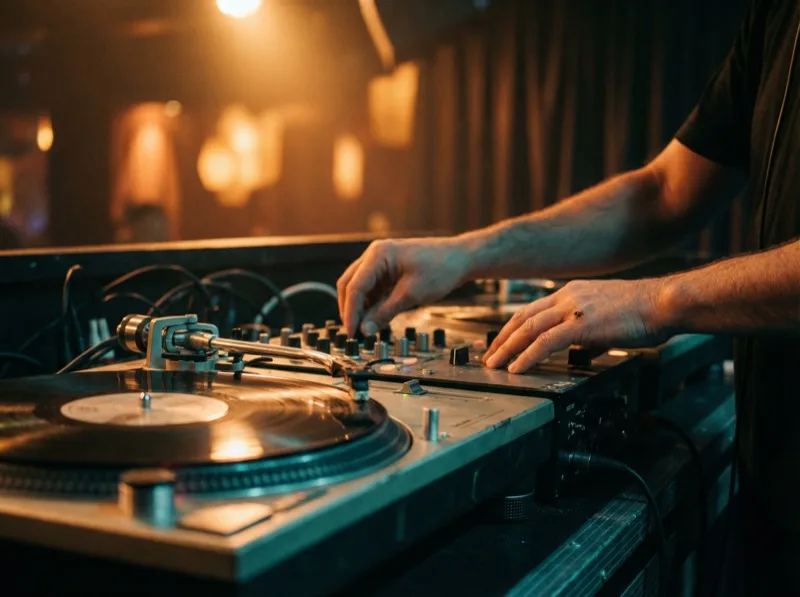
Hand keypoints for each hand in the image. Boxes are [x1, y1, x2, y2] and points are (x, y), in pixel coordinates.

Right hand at [337, 238, 470, 336]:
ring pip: (359, 287)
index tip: (351, 333)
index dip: (350, 312)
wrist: (462, 259)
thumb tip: (365, 329)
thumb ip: (384, 313)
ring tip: (366, 328)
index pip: (354, 286)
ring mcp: (381, 261)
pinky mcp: (389, 270)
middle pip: (350, 284)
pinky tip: (376, 318)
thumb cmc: (441, 268)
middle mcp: (375, 255)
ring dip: (360, 307)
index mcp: (378, 254)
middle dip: (350, 309)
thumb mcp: (411, 295)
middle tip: (354, 332)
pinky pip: (372, 288)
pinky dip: (371, 303)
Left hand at [483, 278, 668, 373]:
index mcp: (572, 292)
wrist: (664, 303)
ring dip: (507, 348)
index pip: (533, 310)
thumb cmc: (644, 313)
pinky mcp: (581, 323)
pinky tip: (517, 368)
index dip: (513, 328)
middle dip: (502, 339)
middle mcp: (567, 296)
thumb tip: (581, 351)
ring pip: (528, 329)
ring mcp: (573, 307)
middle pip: (523, 317)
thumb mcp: (608, 321)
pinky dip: (527, 356)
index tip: (502, 343)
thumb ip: (589, 335)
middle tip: (489, 357)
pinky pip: (545, 342)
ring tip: (494, 365)